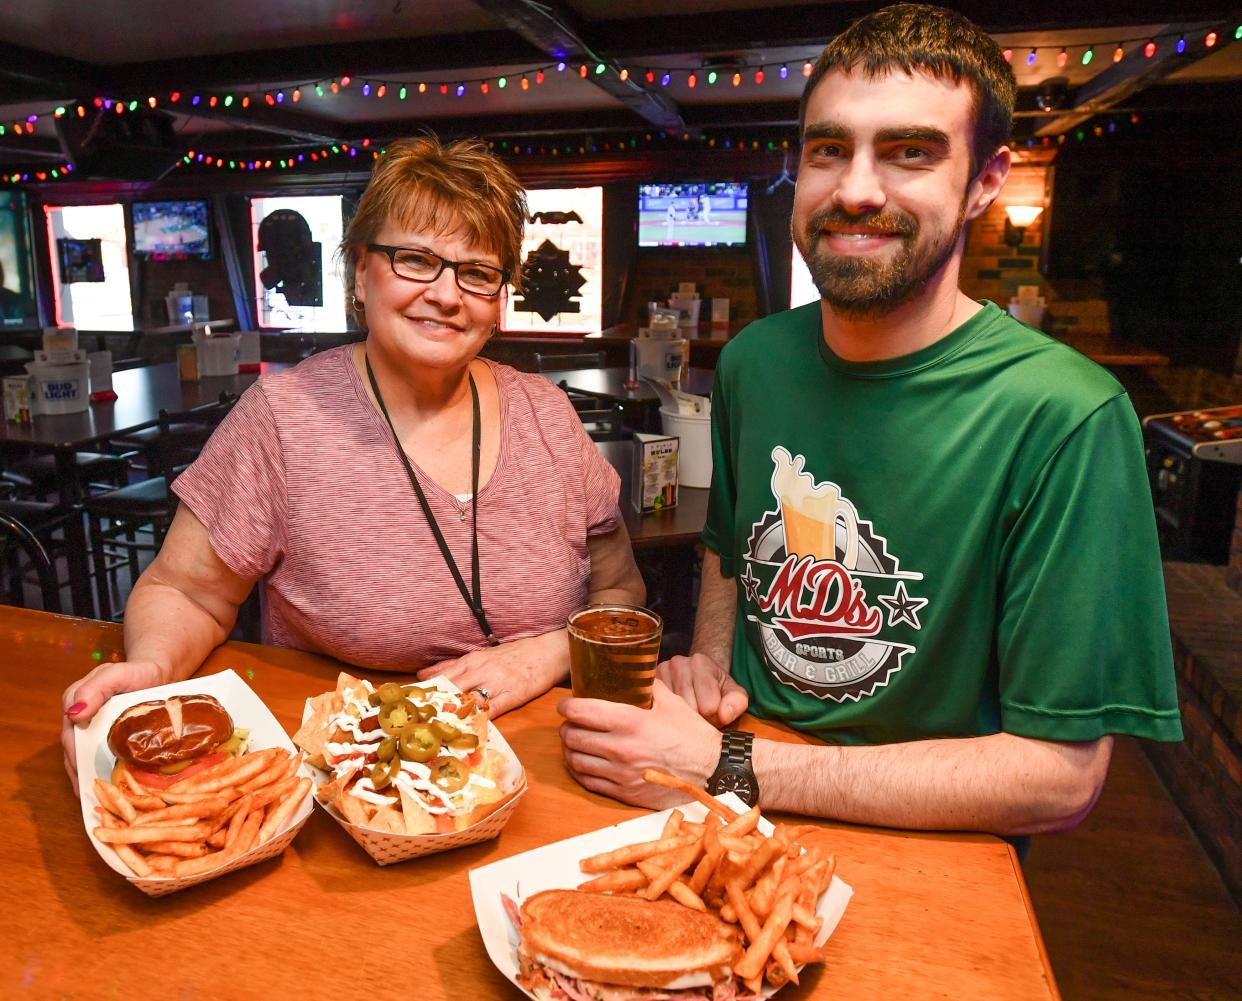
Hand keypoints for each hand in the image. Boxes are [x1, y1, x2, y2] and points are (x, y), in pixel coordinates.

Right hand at [61, 660, 166, 795]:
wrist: (159, 674)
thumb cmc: (139, 672)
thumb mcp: (119, 673)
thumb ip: (97, 687)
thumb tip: (74, 714)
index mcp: (76, 700)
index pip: (69, 734)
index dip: (75, 756)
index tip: (83, 773)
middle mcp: (80, 717)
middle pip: (74, 750)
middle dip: (80, 773)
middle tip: (89, 794)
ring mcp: (93, 728)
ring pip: (85, 757)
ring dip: (88, 777)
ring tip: (96, 799)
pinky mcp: (107, 736)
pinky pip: (101, 756)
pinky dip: (103, 772)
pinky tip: (109, 789)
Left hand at [420, 631, 567, 718]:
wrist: (549, 651)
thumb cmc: (515, 654)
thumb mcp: (483, 654)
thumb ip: (453, 665)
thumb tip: (424, 674)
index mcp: (473, 660)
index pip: (442, 676)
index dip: (424, 691)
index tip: (406, 705)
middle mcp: (482, 670)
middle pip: (451, 689)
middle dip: (433, 705)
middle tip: (414, 722)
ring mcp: (498, 682)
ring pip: (470, 698)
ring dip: (452, 714)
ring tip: (434, 730)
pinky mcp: (514, 694)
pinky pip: (494, 708)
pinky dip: (480, 719)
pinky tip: (468, 730)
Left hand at [558, 680, 722, 808]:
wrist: (711, 773)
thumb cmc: (693, 736)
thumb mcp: (673, 703)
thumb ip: (649, 686)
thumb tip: (636, 672)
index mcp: (630, 722)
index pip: (582, 712)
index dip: (567, 706)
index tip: (565, 705)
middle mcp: (621, 748)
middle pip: (573, 737)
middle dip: (566, 728)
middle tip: (569, 724)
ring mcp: (620, 773)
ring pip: (576, 761)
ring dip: (569, 750)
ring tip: (572, 743)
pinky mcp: (623, 793)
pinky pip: (588, 782)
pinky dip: (579, 771)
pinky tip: (582, 763)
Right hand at [655, 653, 748, 727]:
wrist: (699, 678)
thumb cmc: (717, 689)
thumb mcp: (735, 695)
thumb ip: (737, 704)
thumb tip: (723, 715)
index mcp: (701, 663)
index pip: (708, 706)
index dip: (714, 717)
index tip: (714, 713)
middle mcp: (678, 663)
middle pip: (689, 708)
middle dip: (698, 718)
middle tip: (700, 715)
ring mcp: (660, 672)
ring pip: (672, 711)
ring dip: (682, 718)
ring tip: (688, 712)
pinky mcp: (648, 684)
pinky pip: (656, 708)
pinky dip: (666, 715)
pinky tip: (673, 712)